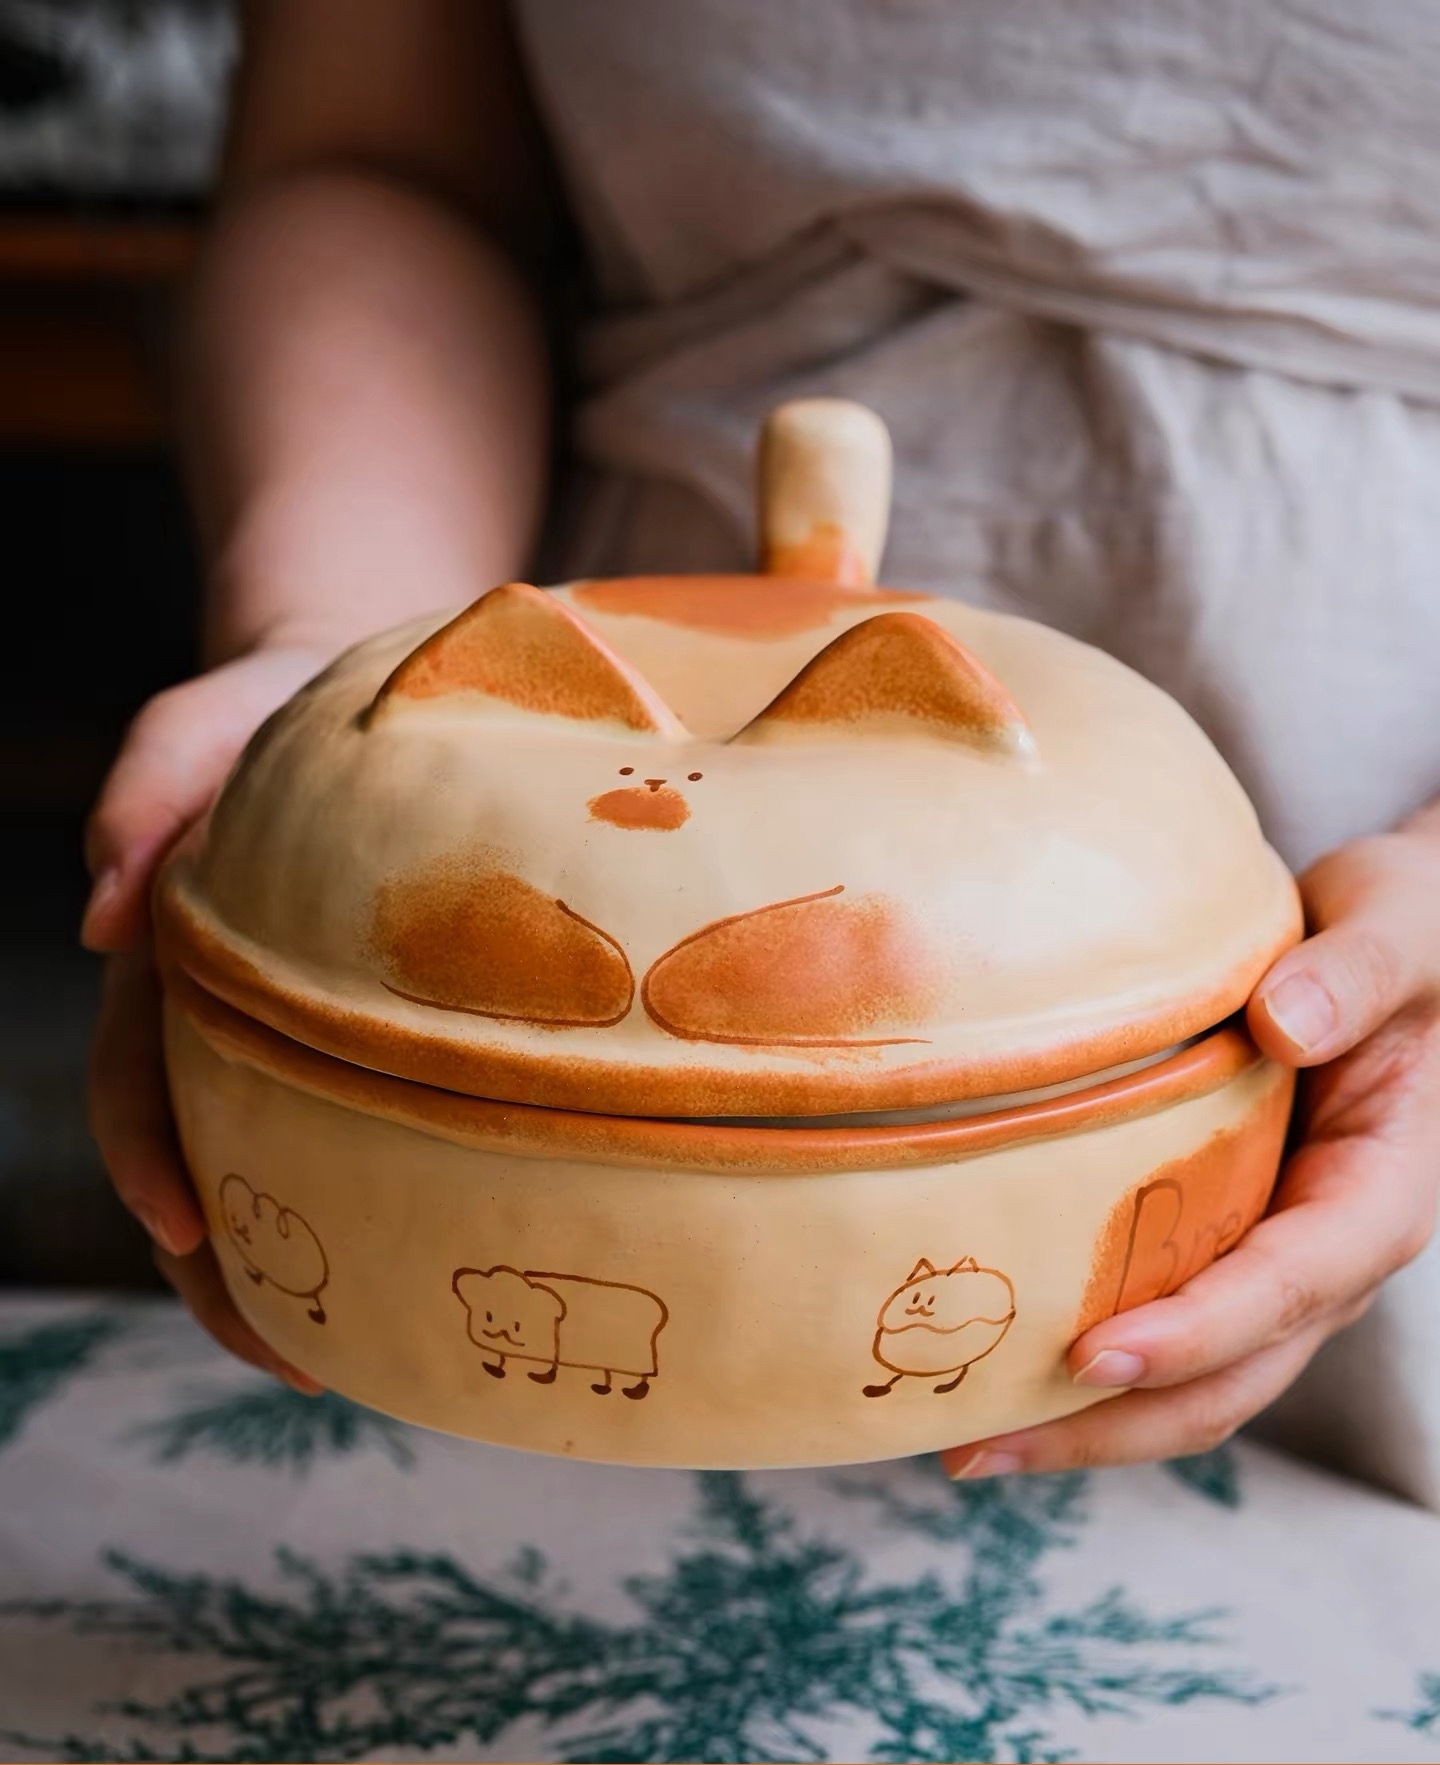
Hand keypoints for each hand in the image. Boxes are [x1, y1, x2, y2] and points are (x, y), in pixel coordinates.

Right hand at [83, 644, 338, 1391]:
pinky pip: (350, 1129)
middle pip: (198, 1167)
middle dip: (230, 1275)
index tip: (189, 1234)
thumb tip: (98, 919)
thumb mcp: (202, 720)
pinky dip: (373, 1199)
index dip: (146, 1162)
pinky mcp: (349, 1032)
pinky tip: (431, 1258)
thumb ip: (143, 788)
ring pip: (271, 1173)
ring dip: (298, 1269)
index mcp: (167, 964)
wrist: (343, 695)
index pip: (135, 1082)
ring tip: (369, 1357)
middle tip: (301, 1363)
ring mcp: (279, 1035)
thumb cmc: (267, 705)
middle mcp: (214, 1018)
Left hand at [941, 806, 1439, 1478]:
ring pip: (1191, 1378)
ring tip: (958, 1438)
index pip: (1292, 1284)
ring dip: (1084, 1421)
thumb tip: (1284, 1024)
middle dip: (1111, 1425)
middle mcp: (1327, 1249)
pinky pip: (1160, 1319)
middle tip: (975, 1444)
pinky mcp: (1224, 1237)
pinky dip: (1082, 1357)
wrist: (1397, 938)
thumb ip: (1354, 975)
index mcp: (1381, 1190)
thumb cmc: (1406, 927)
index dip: (1198, 1333)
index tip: (1092, 1356)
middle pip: (1231, 1377)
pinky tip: (992, 1357)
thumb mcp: (1397, 928)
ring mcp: (1273, 1253)